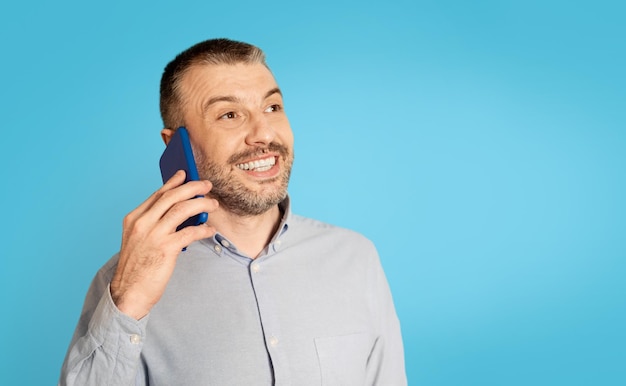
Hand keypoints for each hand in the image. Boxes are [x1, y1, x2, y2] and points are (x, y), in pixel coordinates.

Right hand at [110, 170, 217, 319]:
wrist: (128, 293)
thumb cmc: (137, 268)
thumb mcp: (139, 240)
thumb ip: (155, 224)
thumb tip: (181, 211)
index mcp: (134, 219)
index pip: (157, 194)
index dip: (173, 182)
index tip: (185, 174)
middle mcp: (143, 223)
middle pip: (172, 197)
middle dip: (192, 187)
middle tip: (206, 185)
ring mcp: (154, 235)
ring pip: (183, 209)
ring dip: (201, 204)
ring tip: (213, 204)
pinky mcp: (166, 248)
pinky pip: (191, 232)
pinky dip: (203, 229)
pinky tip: (209, 229)